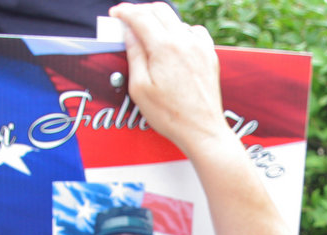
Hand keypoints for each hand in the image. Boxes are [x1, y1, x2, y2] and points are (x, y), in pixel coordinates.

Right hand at [108, 2, 233, 156]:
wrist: (203, 130)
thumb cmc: (170, 115)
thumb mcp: (140, 88)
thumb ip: (134, 55)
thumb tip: (129, 33)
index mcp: (165, 47)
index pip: (140, 16)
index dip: (124, 12)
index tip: (116, 15)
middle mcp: (185, 42)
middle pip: (160, 10)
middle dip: (141, 11)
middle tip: (129, 21)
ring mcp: (201, 48)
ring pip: (177, 20)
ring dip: (161, 21)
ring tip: (149, 35)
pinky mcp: (210, 56)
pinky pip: (194, 32)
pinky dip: (181, 31)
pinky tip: (175, 44)